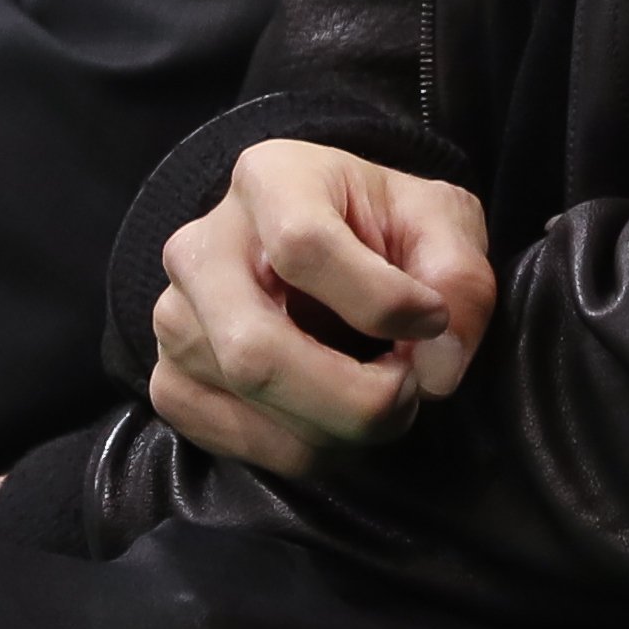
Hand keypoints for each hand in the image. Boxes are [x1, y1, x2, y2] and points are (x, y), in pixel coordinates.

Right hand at [143, 139, 494, 478]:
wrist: (320, 249)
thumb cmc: (381, 230)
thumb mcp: (441, 224)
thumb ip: (459, 280)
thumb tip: (436, 371)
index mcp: (270, 179)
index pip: (303, 246)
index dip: (380, 302)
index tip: (433, 322)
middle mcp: (201, 246)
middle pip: (257, 347)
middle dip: (354, 398)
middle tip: (408, 394)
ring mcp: (175, 317)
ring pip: (247, 398)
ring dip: (335, 427)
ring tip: (378, 400)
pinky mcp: (170, 380)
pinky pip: (230, 439)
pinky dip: (300, 449)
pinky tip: (333, 423)